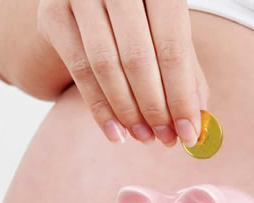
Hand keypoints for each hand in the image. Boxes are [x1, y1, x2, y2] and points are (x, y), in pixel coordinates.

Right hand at [37, 0, 207, 145]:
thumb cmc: (143, 21)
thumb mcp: (170, 37)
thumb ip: (187, 75)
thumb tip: (199, 124)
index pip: (173, 48)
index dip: (181, 97)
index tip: (188, 133)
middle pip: (138, 59)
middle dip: (155, 108)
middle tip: (165, 139)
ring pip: (106, 66)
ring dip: (127, 112)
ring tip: (144, 137)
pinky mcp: (54, 13)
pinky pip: (79, 70)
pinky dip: (99, 108)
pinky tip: (116, 132)